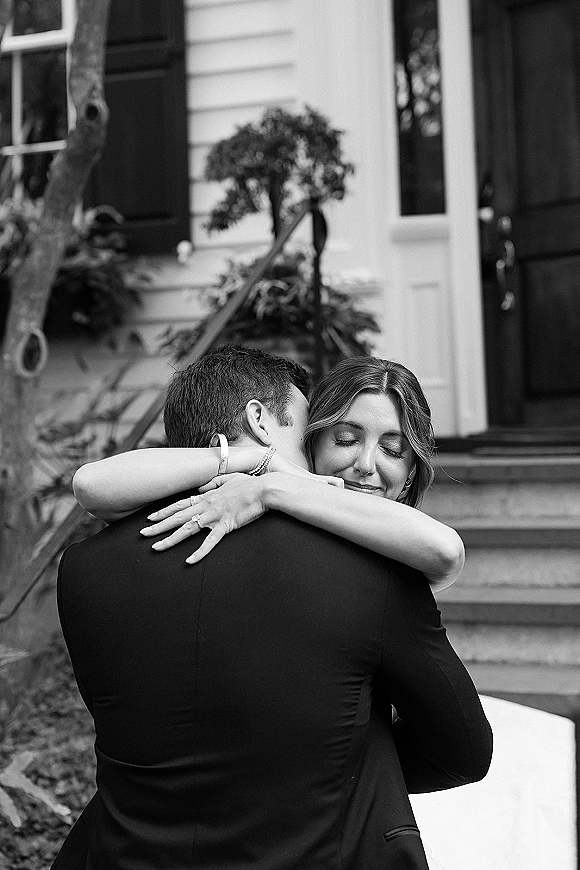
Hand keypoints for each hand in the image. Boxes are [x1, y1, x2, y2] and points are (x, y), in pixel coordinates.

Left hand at [141, 473, 267, 563]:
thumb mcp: (228, 479)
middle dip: (158, 526)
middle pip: (177, 517)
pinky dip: (199, 552)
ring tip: (156, 547)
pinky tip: (189, 561)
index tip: (150, 517)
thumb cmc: (249, 484)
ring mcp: (214, 516)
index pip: (180, 504)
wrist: (264, 489)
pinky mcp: (226, 526)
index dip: (164, 511)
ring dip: (170, 539)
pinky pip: (209, 542)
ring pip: (187, 529)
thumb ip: (213, 483)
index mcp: (207, 496)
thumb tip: (201, 489)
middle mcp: (206, 506)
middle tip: (143, 534)